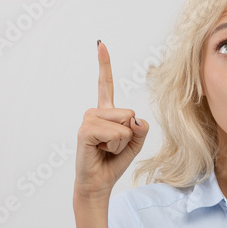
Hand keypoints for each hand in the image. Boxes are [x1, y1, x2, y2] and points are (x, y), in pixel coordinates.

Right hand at [74, 41, 148, 198]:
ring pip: (125, 123)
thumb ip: (141, 129)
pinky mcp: (85, 131)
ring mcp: (88, 119)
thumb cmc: (113, 162)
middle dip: (129, 134)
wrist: (98, 183)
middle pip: (129, 112)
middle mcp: (95, 112)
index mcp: (105, 112)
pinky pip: (117, 132)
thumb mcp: (135, 144)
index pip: (104, 84)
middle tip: (112, 147)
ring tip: (106, 149)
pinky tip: (101, 150)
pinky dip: (116, 145)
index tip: (100, 44)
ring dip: (122, 142)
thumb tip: (136, 119)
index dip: (103, 64)